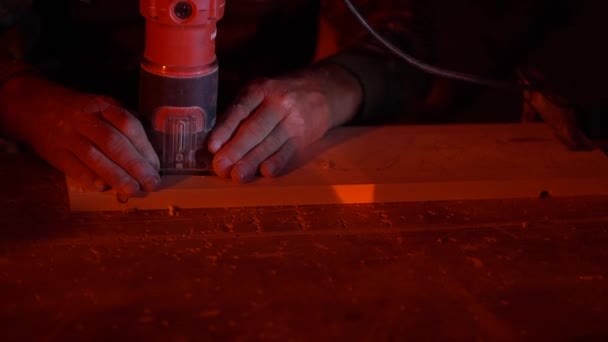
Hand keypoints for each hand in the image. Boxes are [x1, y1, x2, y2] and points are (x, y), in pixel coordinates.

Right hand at [0, 75, 159, 195]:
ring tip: (134, 190)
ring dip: (117, 177)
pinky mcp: (55, 153)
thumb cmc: (78, 110)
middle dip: (135, 165)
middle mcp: (84, 120)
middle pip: (113, 143)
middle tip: (152, 183)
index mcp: (101, 105)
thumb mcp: (102, 105)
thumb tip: (148, 146)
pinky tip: (105, 188)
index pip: (127, 124)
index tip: (156, 165)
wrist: (31, 106)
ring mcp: (67, 137)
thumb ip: (124, 120)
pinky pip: (74, 168)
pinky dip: (91, 179)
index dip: (144, 146)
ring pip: (94, 157)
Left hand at [208, 64, 361, 182]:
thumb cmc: (281, 94)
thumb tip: (215, 142)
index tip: (212, 147)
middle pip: (254, 129)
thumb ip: (240, 111)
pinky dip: (276, 163)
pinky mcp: (304, 137)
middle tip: (220, 168)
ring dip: (251, 162)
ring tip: (236, 176)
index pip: (240, 110)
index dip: (224, 129)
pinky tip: (264, 172)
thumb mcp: (261, 91)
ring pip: (270, 144)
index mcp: (261, 89)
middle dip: (235, 151)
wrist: (325, 91)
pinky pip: (288, 152)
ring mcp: (294, 120)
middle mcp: (278, 103)